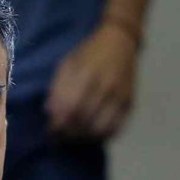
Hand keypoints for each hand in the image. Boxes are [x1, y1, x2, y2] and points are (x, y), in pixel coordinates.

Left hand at [45, 22, 138, 140]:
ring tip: (73, 137)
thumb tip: (49, 113)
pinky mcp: (129, 102)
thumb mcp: (67, 64)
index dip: (58, 124)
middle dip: (67, 133)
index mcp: (86, 75)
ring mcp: (119, 96)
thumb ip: (57, 88)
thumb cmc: (87, 53)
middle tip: (59, 138)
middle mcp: (105, 86)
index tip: (50, 131)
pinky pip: (115, 128)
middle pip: (83, 121)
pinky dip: (101, 136)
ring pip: (98, 128)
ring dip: (82, 138)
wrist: (119, 41)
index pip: (69, 109)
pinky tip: (91, 135)